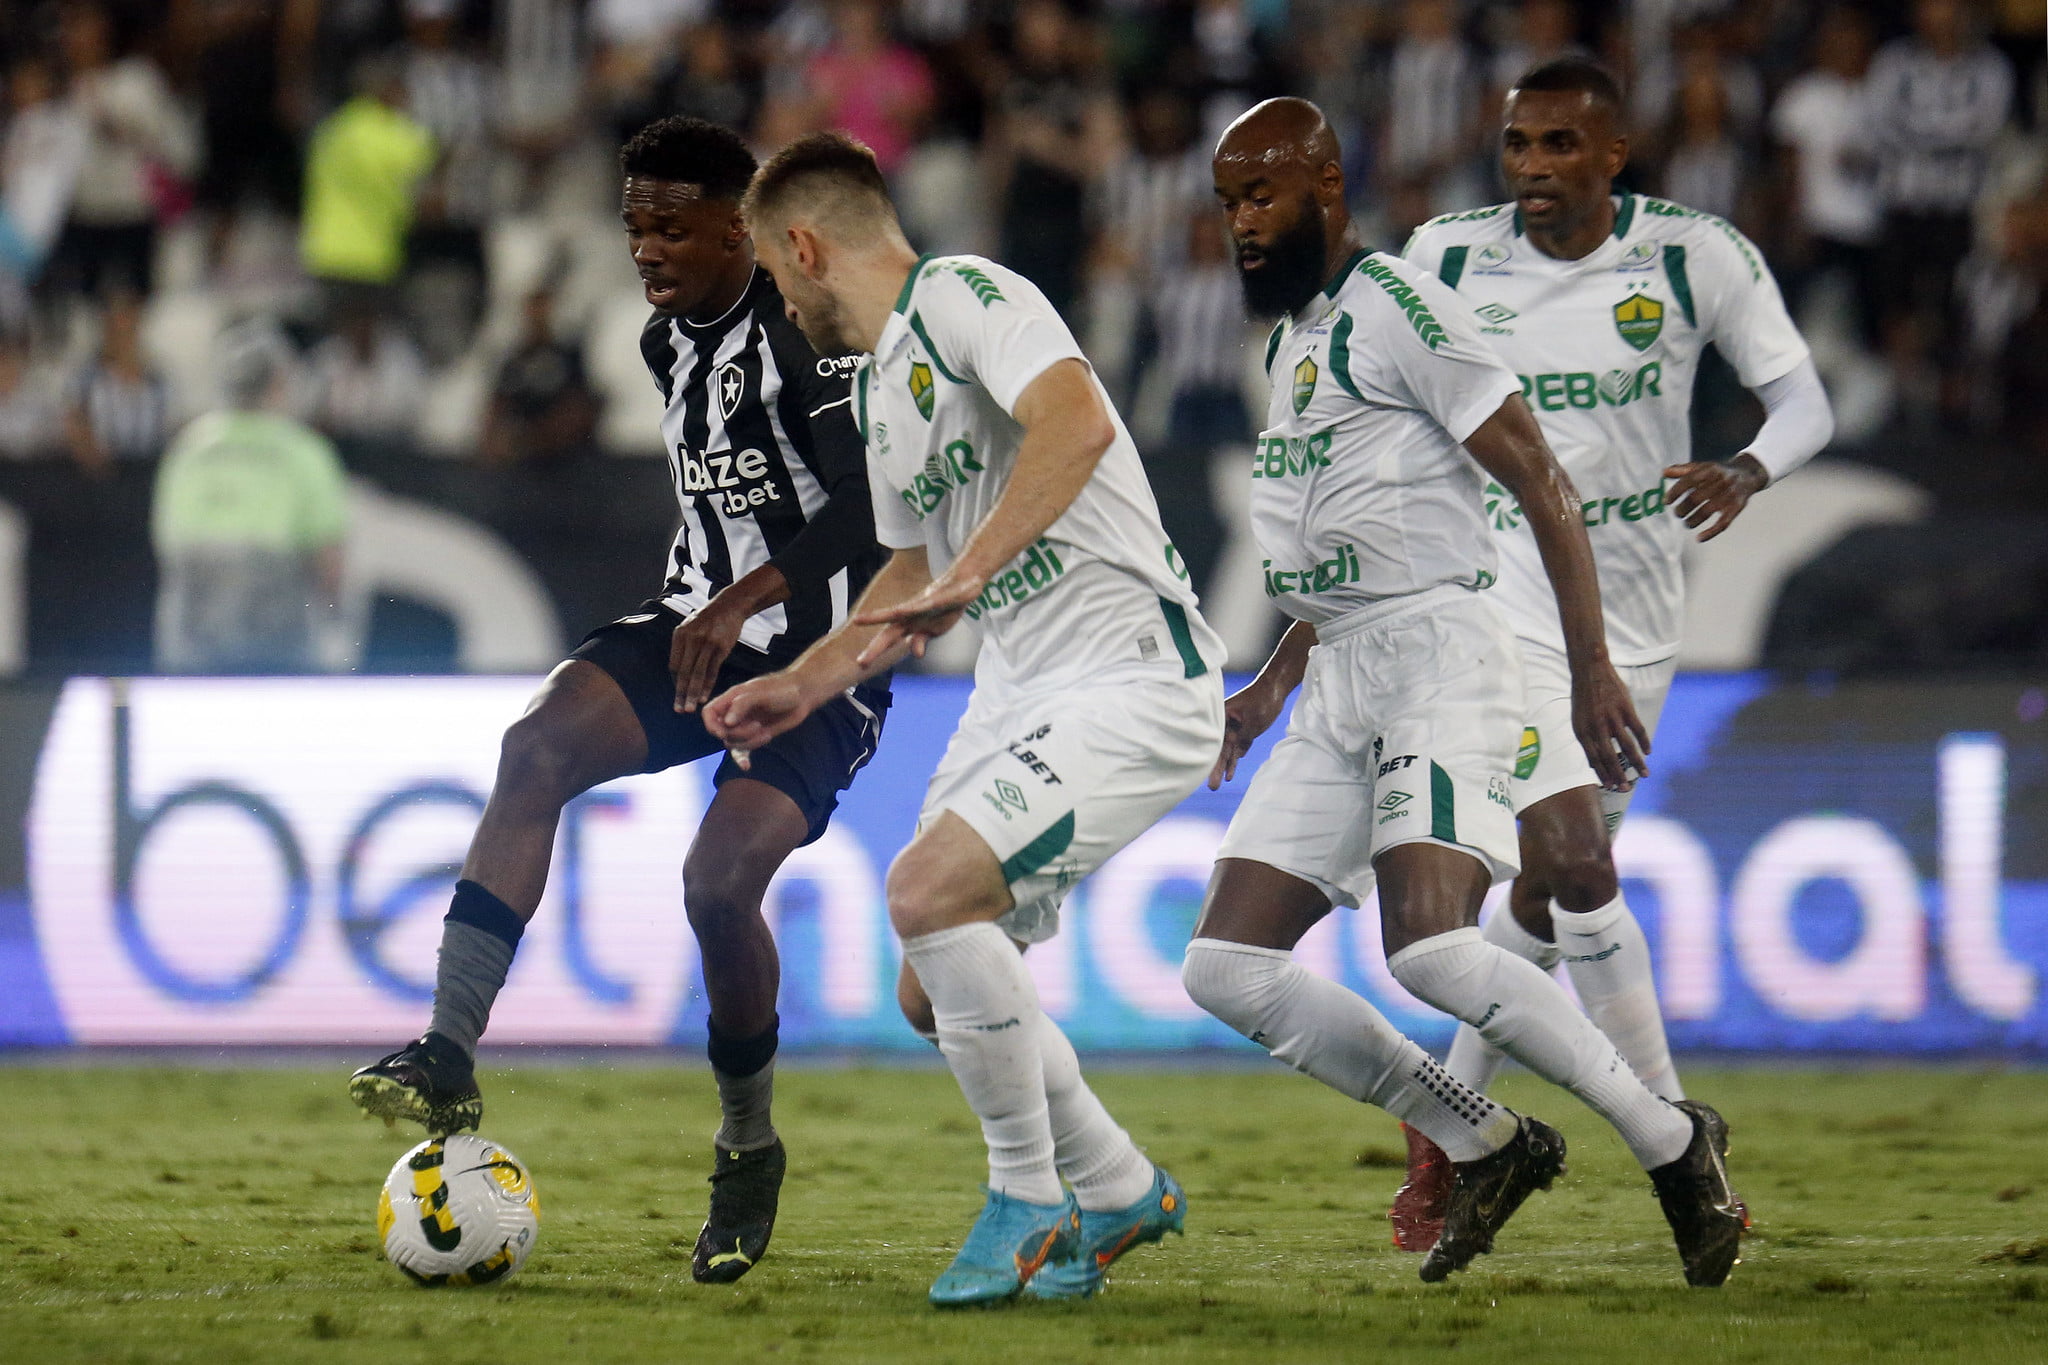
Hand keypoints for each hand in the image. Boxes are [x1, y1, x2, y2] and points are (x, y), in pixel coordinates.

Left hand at [669, 604, 745, 713]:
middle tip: (679, 710)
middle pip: (684, 672)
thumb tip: (678, 671)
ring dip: (693, 694)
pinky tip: (705, 697)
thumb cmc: (709, 619)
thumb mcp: (690, 627)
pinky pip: (712, 671)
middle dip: (681, 693)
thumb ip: (683, 647)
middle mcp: (691, 639)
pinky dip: (708, 686)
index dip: (675, 683)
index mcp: (680, 635)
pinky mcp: (721, 647)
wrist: (729, 605)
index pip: (674, 665)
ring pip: (697, 674)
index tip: (678, 696)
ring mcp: (706, 643)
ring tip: (690, 708)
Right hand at [701, 674, 813, 768]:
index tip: (724, 730)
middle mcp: (735, 713)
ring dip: (748, 741)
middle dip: (736, 734)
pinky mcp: (756, 736)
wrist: (802, 696)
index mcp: (732, 698)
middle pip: (720, 731)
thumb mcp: (762, 693)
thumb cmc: (783, 689)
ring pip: (733, 743)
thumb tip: (727, 722)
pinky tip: (747, 767)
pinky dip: (743, 759)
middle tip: (756, 726)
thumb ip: (743, 704)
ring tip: (765, 731)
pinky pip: (743, 751)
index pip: (709, 713)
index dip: (711, 724)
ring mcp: (745, 725)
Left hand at [852, 568, 983, 665]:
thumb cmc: (945, 607)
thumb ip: (921, 640)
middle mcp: (911, 615)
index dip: (874, 650)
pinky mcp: (935, 598)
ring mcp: (922, 606)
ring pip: (896, 614)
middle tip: (860, 662)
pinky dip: (909, 610)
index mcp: (910, 624)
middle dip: (875, 647)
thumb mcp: (934, 629)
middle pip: (889, 633)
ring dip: (878, 617)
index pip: (888, 639)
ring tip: (859, 620)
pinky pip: (922, 605)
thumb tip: (917, 654)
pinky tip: (899, 612)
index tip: (860, 664)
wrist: (963, 583)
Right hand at [1208, 677, 1288, 789]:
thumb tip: (1232, 754)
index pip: (1214, 742)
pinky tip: (1230, 773)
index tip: (1203, 773)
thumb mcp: (1252, 722)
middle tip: (1211, 787)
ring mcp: (1235, 727)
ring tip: (1219, 784)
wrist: (1274, 688)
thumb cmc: (1262, 700)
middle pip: (1220, 749)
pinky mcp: (1244, 731)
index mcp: (1221, 717)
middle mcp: (1225, 723)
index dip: (1210, 759)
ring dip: (1226, 766)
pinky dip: (1236, 758)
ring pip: (1229, 751)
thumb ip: (1241, 738)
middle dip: (1216, 768)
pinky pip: (1239, 747)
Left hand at [1571, 662, 1650, 792]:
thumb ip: (1587, 740)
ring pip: (1627, 746)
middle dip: (1619, 775)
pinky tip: (1648, 752)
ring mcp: (1612, 717)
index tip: (1610, 787)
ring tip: (1645, 775)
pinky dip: (1644, 742)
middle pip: (1610, 756)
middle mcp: (1597, 726)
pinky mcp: (1626, 708)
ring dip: (1637, 762)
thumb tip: (1593, 763)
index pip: (1593, 758)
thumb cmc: (1584, 698)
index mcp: (1582, 731)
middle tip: (1627, 789)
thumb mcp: (1578, 720)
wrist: (1590, 671)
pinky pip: (1638, 729)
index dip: (1603, 774)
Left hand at [1663, 455, 1766, 541]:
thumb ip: (1683, 470)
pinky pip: (1723, 523)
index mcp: (1710, 470)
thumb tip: (1664, 473)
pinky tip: (1699, 538)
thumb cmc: (1719, 472)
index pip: (1689, 480)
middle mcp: (1721, 481)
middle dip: (1682, 509)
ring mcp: (1730, 495)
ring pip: (1707, 512)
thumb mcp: (1702, 467)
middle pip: (1696, 498)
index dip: (1676, 491)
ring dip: (1692, 521)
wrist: (1748, 474)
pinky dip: (1710, 533)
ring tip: (1687, 523)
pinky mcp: (1737, 507)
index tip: (1666, 501)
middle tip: (1677, 513)